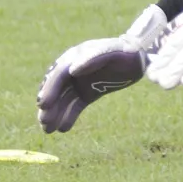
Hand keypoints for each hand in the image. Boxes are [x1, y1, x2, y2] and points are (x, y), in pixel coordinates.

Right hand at [37, 4, 167, 132]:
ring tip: (48, 130)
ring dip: (55, 114)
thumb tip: (72, 69)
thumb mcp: (110, 52)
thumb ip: (92, 58)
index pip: (58, 75)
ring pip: (63, 100)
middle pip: (56, 90)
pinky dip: (69, 117)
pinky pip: (75, 106)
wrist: (139, 58)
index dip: (49, 89)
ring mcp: (80, 83)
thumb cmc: (124, 51)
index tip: (43, 104)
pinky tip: (63, 129)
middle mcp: (73, 71)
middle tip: (43, 122)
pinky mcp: (88, 93)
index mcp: (74, 57)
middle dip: (49, 106)